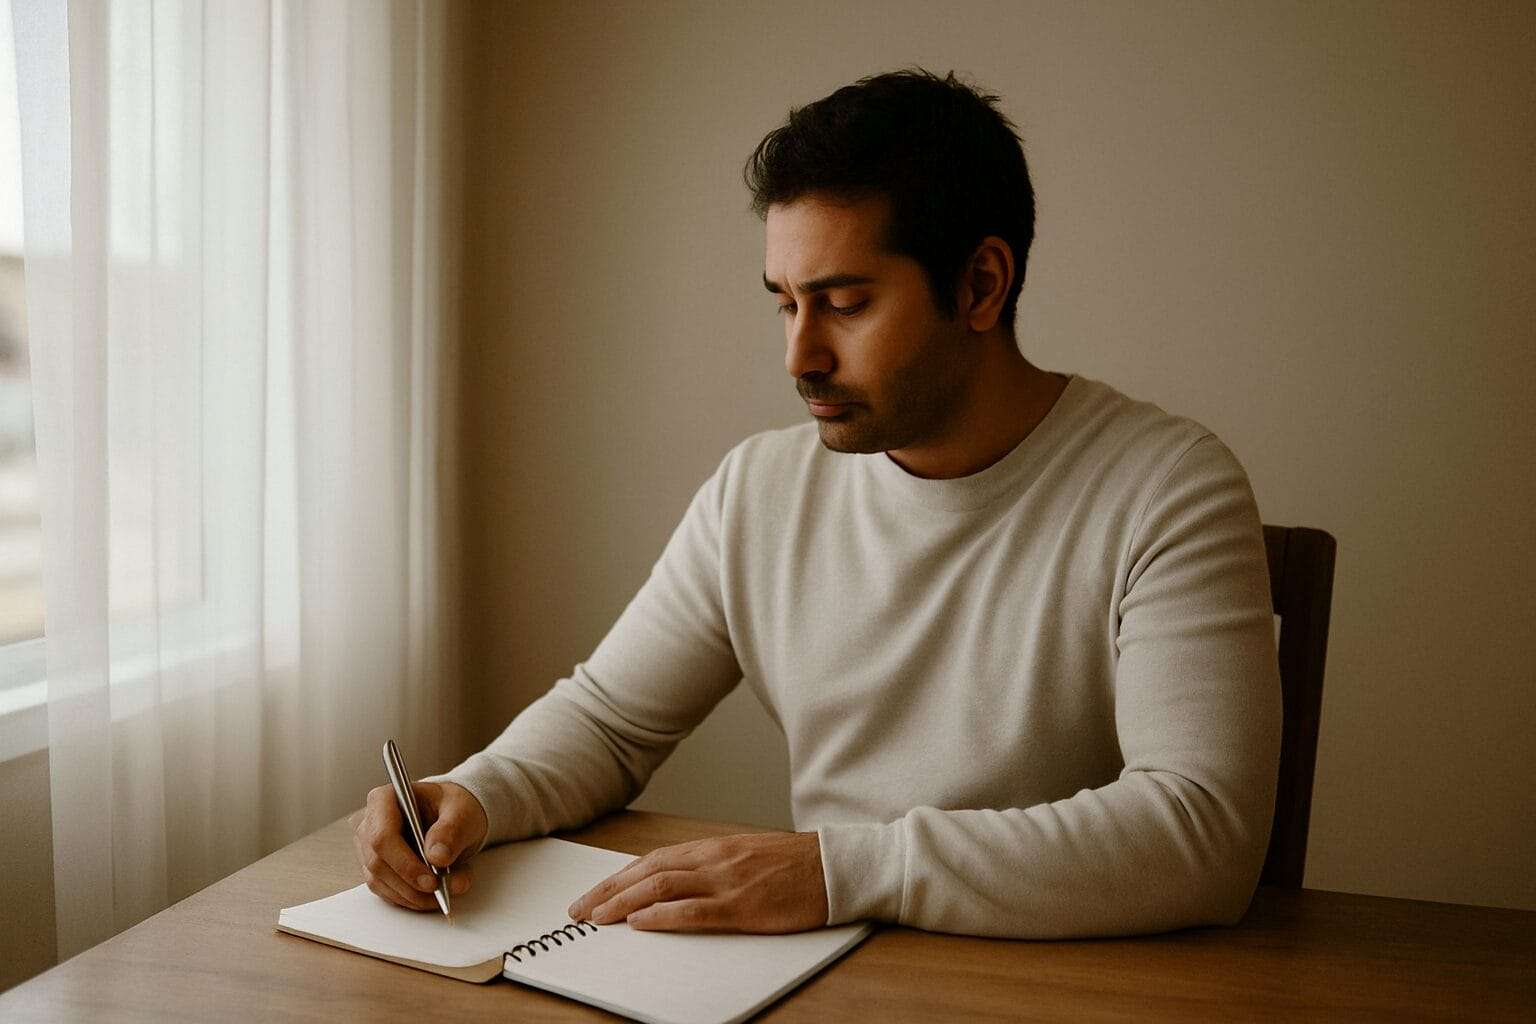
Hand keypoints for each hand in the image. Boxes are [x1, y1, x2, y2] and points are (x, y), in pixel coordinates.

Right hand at [353, 780, 488, 910]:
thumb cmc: (455, 807)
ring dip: (414, 895)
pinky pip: (388, 891)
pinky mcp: (378, 869)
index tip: (431, 880)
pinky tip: (435, 895)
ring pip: (381, 882)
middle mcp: (370, 824)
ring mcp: (370, 849)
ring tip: (448, 890)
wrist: (455, 817)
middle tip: (443, 890)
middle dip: (412, 884)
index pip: (382, 836)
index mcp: (385, 800)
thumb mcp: (462, 811)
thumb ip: (451, 830)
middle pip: (378, 863)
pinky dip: (412, 898)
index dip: (404, 863)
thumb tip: (437, 857)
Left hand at [566, 831, 827, 932]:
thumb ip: (711, 866)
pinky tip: (641, 923)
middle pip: (647, 871)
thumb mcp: (745, 856)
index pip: (653, 860)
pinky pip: (694, 910)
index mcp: (713, 847)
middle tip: (579, 911)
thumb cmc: (793, 865)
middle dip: (608, 892)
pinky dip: (663, 916)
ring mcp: (726, 881)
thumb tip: (675, 882)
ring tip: (597, 918)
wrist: (832, 867)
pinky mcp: (742, 905)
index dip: (618, 878)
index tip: (593, 895)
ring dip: (624, 903)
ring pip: (662, 887)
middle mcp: (713, 859)